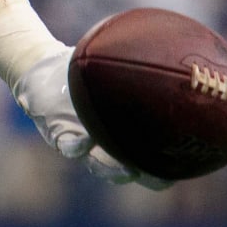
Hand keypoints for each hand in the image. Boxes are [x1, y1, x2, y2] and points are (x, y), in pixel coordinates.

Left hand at [13, 45, 173, 190]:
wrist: (41, 65)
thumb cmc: (79, 66)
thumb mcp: (107, 65)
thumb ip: (132, 63)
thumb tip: (168, 49)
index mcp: (117, 128)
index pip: (146, 154)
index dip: (165, 164)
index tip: (186, 163)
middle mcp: (102, 140)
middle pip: (129, 168)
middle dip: (147, 176)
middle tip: (163, 177)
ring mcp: (81, 142)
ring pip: (100, 167)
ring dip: (114, 171)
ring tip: (129, 171)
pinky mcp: (59, 137)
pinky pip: (70, 148)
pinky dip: (80, 148)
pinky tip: (88, 140)